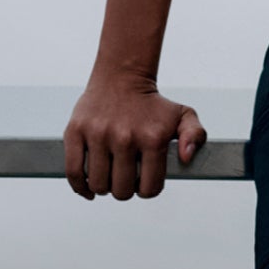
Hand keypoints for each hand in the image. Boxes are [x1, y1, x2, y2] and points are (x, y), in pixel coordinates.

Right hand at [63, 73, 206, 201]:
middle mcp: (125, 137)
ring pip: (98, 185)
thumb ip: (195, 136)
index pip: (149, 188)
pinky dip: (80, 186)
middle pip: (122, 191)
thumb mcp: (183, 115)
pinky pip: (73, 172)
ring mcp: (98, 134)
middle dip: (125, 189)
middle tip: (126, 175)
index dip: (147, 188)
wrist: (122, 77)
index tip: (144, 179)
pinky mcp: (76, 131)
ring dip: (104, 186)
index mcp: (152, 138)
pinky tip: (88, 187)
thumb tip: (186, 158)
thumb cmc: (152, 104)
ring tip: (110, 173)